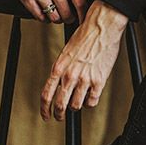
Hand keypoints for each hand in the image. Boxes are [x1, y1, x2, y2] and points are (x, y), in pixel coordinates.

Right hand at [13, 0, 103, 24]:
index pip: (80, 4)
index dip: (82, 15)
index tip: (82, 19)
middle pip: (66, 14)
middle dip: (68, 17)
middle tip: (66, 13)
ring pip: (53, 17)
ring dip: (56, 18)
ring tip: (55, 11)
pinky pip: (40, 17)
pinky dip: (43, 17)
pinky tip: (45, 9)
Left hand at [40, 0, 128, 119]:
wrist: (101, 28)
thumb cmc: (85, 36)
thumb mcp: (66, 53)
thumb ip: (62, 69)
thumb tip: (60, 84)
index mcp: (58, 67)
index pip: (46, 94)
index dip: (44, 109)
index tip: (45, 115)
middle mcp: (69, 75)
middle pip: (60, 104)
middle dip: (58, 114)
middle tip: (59, 117)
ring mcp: (84, 79)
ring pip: (76, 106)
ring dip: (75, 107)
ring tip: (77, 103)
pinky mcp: (98, 81)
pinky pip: (92, 101)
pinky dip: (89, 102)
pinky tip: (89, 97)